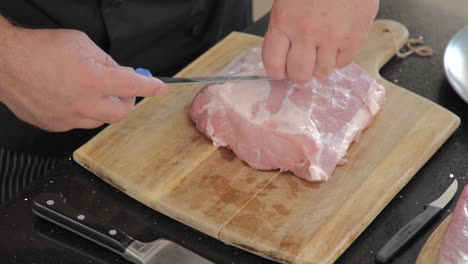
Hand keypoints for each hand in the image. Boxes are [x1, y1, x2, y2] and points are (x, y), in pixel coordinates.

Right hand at [0, 25, 165, 131]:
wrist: (5, 63)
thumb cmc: (38, 49)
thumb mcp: (81, 44)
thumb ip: (107, 61)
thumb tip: (122, 73)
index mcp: (92, 80)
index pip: (133, 85)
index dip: (150, 87)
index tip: (159, 88)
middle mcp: (82, 103)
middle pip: (121, 112)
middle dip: (127, 100)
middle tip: (122, 89)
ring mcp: (68, 118)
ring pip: (100, 119)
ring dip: (104, 106)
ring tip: (91, 90)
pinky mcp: (55, 125)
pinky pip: (80, 122)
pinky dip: (84, 111)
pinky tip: (73, 97)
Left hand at [262, 0, 378, 82]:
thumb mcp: (287, 1)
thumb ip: (284, 28)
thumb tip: (283, 58)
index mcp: (283, 20)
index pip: (273, 64)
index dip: (276, 72)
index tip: (281, 71)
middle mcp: (306, 32)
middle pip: (299, 75)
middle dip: (299, 72)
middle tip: (302, 63)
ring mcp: (332, 37)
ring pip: (322, 72)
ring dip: (320, 64)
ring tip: (322, 47)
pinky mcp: (355, 38)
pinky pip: (343, 63)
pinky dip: (339, 57)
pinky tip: (337, 40)